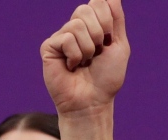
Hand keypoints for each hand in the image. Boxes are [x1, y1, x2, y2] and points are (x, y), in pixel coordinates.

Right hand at [41, 0, 129, 115]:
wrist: (93, 102)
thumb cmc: (106, 78)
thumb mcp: (119, 45)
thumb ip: (116, 18)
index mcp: (92, 25)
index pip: (98, 2)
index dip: (107, 21)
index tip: (108, 42)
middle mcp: (74, 28)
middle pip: (86, 9)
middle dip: (99, 34)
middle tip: (96, 54)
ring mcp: (61, 37)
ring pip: (77, 25)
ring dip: (88, 48)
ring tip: (84, 63)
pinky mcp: (49, 47)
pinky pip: (66, 38)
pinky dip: (75, 55)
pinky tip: (72, 67)